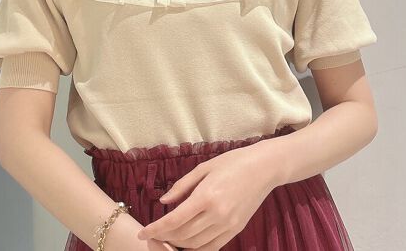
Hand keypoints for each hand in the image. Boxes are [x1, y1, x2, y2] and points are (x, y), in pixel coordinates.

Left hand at [137, 142, 279, 249]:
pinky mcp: (236, 230)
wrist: (263, 168)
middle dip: (164, 237)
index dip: (155, 229)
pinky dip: (196, 248)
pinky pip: (212, 247)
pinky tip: (186, 242)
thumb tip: (163, 201)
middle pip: (183, 235)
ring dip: (178, 244)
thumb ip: (182, 186)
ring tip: (167, 237)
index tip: (142, 232)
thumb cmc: (232, 162)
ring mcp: (228, 225)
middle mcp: (217, 214)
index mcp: (206, 196)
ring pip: (196, 245)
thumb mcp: (204, 167)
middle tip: (153, 233)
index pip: (175, 220)